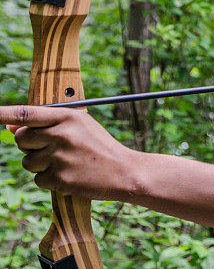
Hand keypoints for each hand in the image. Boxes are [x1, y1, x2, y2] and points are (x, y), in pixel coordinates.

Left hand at [1, 106, 138, 200]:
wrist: (123, 171)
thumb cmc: (99, 146)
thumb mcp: (80, 126)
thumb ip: (48, 124)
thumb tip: (11, 127)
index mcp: (67, 117)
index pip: (27, 113)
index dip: (4, 113)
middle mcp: (61, 135)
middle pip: (21, 139)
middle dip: (28, 144)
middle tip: (48, 147)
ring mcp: (59, 157)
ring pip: (27, 162)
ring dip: (39, 164)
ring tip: (64, 162)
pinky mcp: (59, 178)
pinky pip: (38, 179)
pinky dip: (49, 179)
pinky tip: (68, 175)